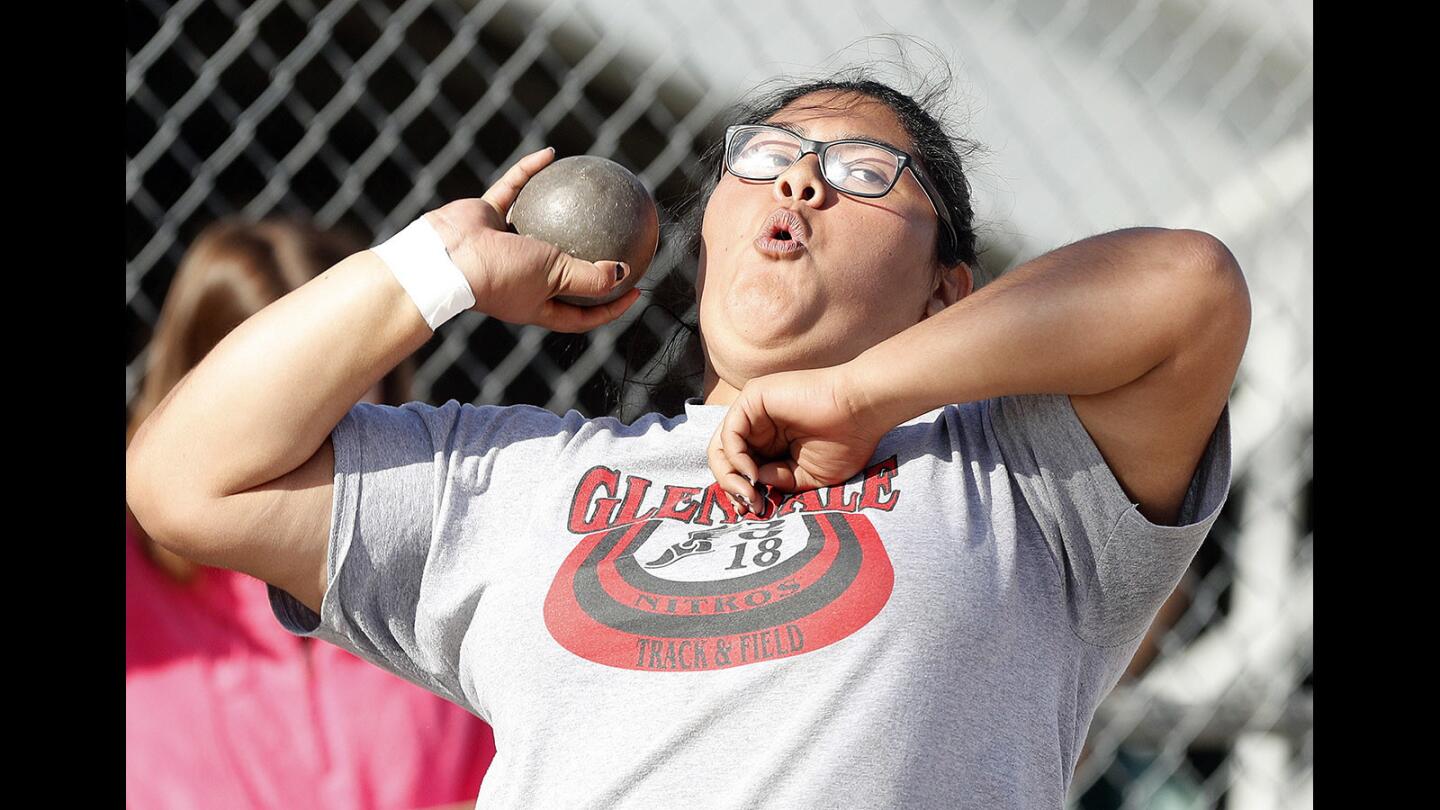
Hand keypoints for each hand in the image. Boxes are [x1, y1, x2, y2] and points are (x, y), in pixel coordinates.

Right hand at [423, 147, 640, 332]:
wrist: (446, 258)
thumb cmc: (502, 274)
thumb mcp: (556, 278)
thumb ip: (590, 277)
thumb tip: (624, 272)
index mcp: (537, 303)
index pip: (581, 314)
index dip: (610, 307)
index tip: (636, 291)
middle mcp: (522, 278)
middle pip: (563, 272)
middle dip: (589, 260)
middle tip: (618, 240)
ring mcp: (503, 246)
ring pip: (538, 224)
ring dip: (560, 208)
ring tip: (589, 191)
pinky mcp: (486, 216)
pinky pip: (513, 189)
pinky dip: (528, 172)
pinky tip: (551, 153)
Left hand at [707, 366, 887, 513]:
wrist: (864, 412)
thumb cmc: (847, 442)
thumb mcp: (808, 477)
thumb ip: (778, 482)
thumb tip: (752, 486)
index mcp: (771, 444)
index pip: (740, 470)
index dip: (740, 493)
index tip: (753, 511)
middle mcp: (759, 427)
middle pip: (724, 460)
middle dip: (730, 488)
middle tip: (748, 506)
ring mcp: (754, 412)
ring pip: (720, 448)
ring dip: (729, 477)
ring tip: (750, 494)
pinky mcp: (753, 397)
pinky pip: (729, 432)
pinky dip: (735, 458)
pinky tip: (753, 474)